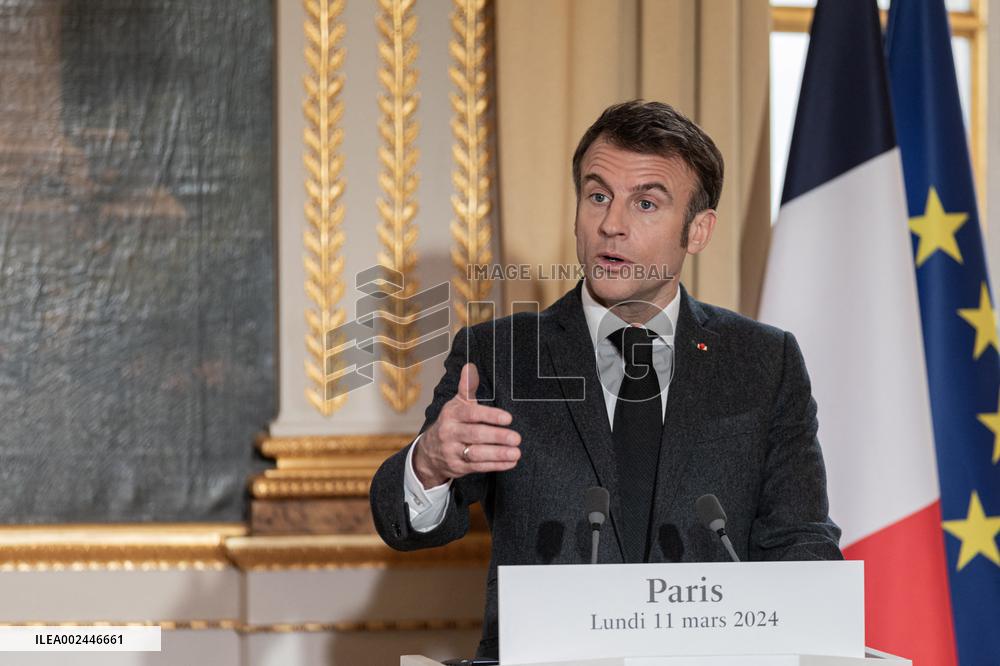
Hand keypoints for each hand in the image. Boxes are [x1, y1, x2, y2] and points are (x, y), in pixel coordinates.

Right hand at [412, 363, 520, 487]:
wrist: (429, 452)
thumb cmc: (451, 423)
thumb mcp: (456, 405)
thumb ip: (467, 388)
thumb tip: (470, 367)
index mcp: (451, 414)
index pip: (471, 414)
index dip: (490, 416)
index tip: (508, 418)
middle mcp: (449, 433)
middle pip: (475, 434)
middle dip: (497, 437)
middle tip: (516, 437)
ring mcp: (452, 452)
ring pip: (477, 454)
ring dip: (498, 454)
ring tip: (516, 452)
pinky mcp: (457, 467)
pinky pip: (478, 467)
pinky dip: (496, 465)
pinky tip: (511, 462)